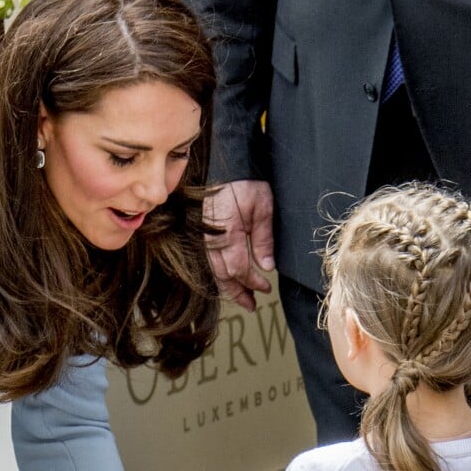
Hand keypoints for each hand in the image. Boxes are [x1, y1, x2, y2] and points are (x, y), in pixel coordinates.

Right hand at [204, 180, 274, 310]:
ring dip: (227, 285)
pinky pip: (209, 259)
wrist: (227, 166)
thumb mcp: (263, 208)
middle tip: (251, 304)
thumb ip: (264, 239)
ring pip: (213, 269)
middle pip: (222, 274)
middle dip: (238, 292)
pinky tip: (228, 277)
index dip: (252, 282)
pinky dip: (219, 272)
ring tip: (242, 296)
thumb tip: (267, 267)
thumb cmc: (246, 183)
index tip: (265, 288)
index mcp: (228, 233)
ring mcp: (205, 235)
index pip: (238, 268)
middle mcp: (212, 238)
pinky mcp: (203, 232)